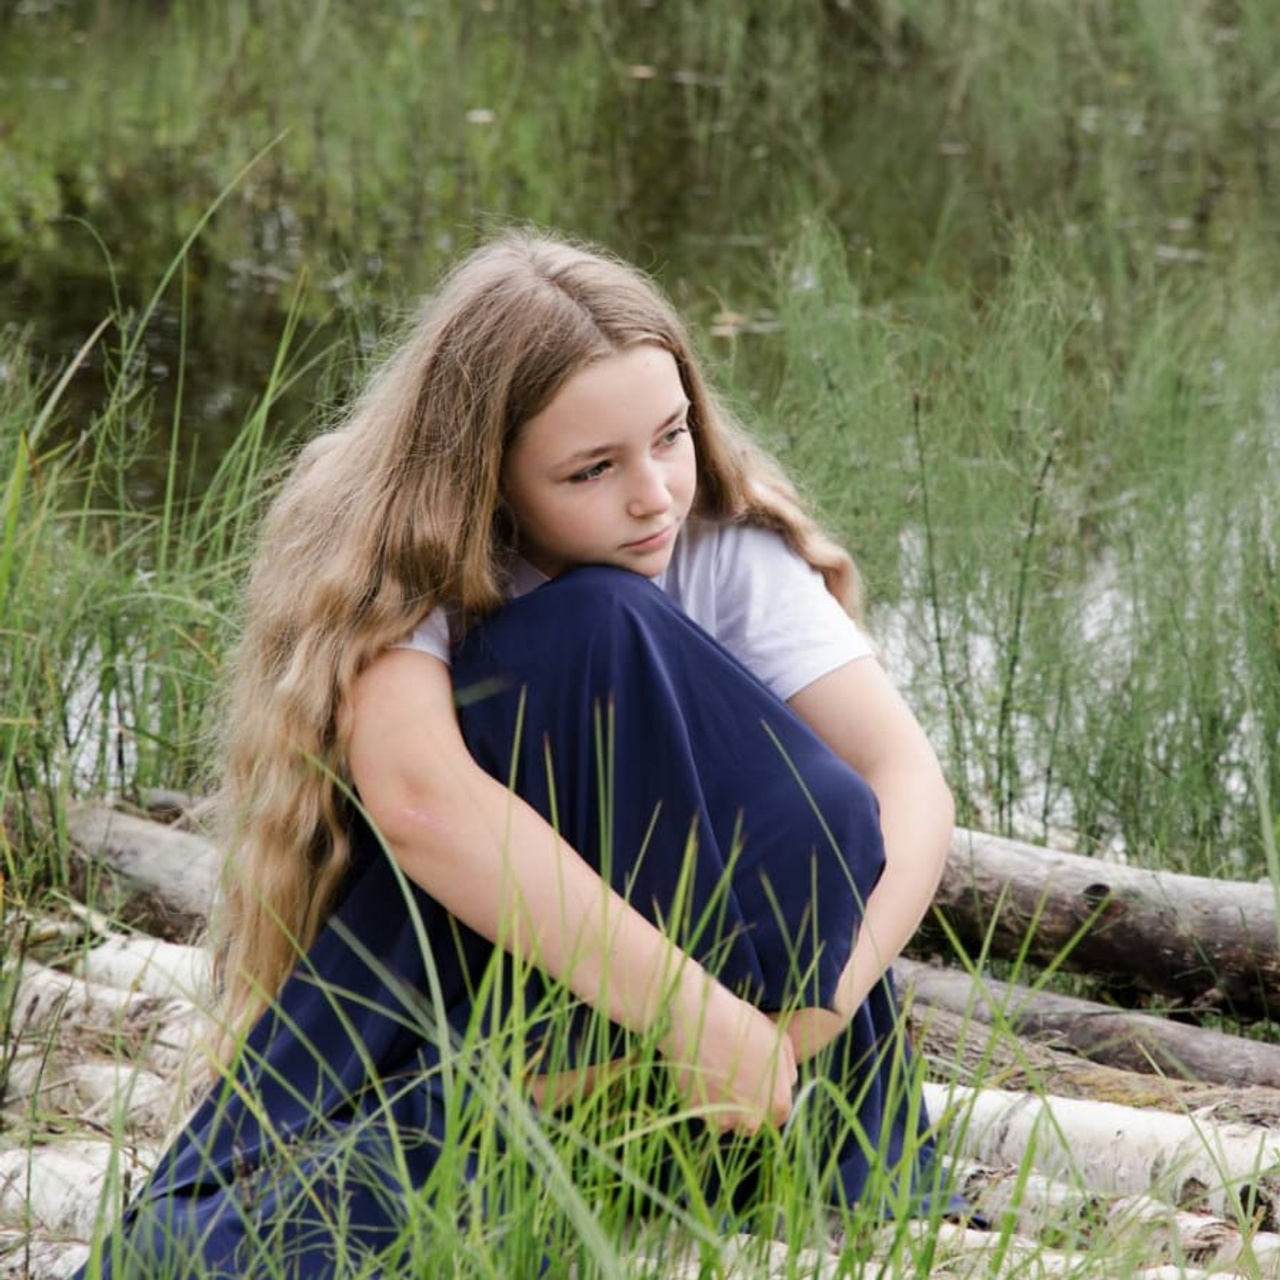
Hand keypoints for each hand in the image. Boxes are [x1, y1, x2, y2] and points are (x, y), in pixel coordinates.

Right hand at [659, 976, 797, 1133]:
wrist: (697, 1017)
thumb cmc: (739, 1023)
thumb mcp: (777, 1039)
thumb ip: (787, 1069)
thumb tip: (788, 1084)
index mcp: (778, 1102)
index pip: (778, 1116)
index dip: (766, 1102)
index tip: (755, 1089)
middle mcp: (753, 1118)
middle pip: (751, 1124)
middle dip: (743, 1108)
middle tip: (732, 1082)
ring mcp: (723, 1119)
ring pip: (724, 1121)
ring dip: (720, 1107)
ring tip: (713, 1075)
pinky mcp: (697, 1113)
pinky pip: (701, 1113)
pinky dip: (699, 1100)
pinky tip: (699, 1075)